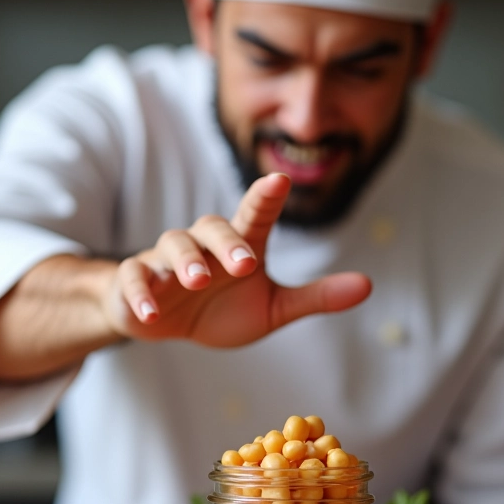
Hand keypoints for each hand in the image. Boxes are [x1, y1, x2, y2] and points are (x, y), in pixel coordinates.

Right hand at [102, 173, 371, 346]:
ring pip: (172, 244)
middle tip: (245, 264)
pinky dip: (141, 292)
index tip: (281, 179)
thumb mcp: (273, 308)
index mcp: (240, 247)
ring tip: (197, 280)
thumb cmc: (223, 308)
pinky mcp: (137, 283)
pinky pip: (135, 278)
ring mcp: (167, 262)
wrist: (167, 323)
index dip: (266, 197)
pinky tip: (151, 311)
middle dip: (228, 242)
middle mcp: (204, 246)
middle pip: (212, 227)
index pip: (254, 215)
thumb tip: (368, 285)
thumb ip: (315, 297)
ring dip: (186, 260)